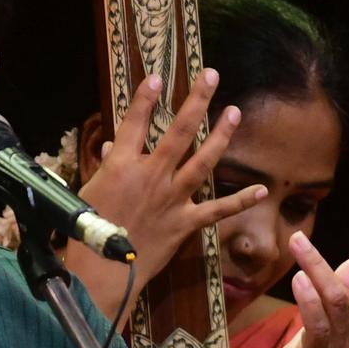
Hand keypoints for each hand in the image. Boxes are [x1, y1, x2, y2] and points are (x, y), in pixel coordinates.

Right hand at [68, 70, 262, 322]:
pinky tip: (260, 190)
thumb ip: (106, 167)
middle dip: (197, 100)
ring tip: (234, 113)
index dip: (146, 97)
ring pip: (203, 161)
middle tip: (211, 76)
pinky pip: (217, 210)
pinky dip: (240, 201)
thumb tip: (114, 148)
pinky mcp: (184, 223)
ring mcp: (172, 198)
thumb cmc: (88, 233)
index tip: (157, 77)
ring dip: (221, 135)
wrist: (103, 271)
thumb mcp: (90, 193)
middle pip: (179, 131)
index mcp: (122, 166)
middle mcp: (152, 175)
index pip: (136, 122)